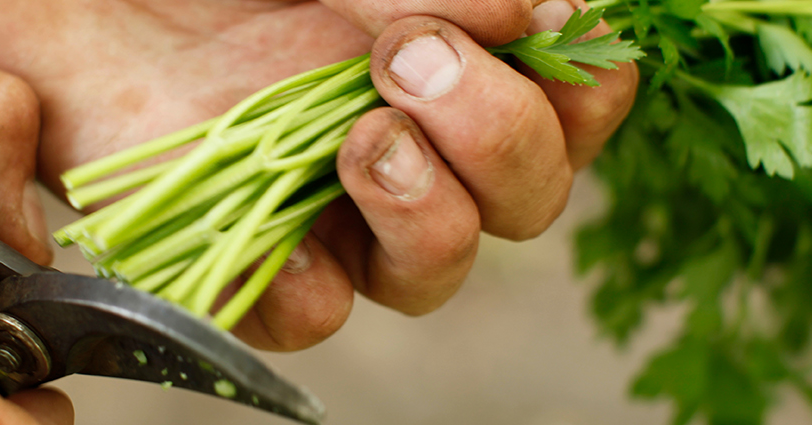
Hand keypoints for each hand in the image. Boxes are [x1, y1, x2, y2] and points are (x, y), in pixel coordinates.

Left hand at [0, 0, 637, 350]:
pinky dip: (308, 277)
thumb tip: (545, 8)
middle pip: (525, 201)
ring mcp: (314, 205)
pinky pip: (303, 312)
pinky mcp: (228, 253)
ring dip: (429, 209)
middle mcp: (396, 141)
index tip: (540, 16)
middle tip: (410, 55)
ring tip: (359, 135)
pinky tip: (277, 212)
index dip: (583, 79)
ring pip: (431, 272)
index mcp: (442, 63)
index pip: (575, 102)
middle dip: (501, 135)